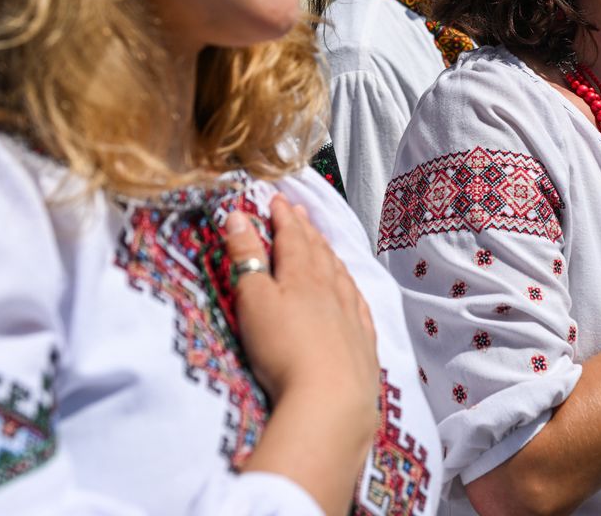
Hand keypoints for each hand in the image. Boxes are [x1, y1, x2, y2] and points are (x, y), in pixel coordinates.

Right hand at [225, 196, 378, 425]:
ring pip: (340, 276)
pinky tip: (352, 291)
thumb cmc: (283, 349)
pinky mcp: (363, 345)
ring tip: (323, 244)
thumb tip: (237, 216)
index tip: (278, 200)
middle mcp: (331, 290)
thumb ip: (245, 257)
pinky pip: (359, 306)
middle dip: (306, 230)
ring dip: (329, 255)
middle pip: (318, 252)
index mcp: (301, 275)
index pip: (292, 237)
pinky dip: (352, 290)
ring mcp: (351, 317)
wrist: (330, 400)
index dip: (283, 217)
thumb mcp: (253, 300)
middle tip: (299, 213)